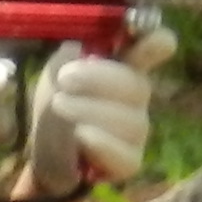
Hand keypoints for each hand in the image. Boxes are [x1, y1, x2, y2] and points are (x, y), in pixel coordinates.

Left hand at [25, 26, 174, 195]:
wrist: (45, 153)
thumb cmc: (57, 105)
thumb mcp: (54, 73)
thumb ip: (68, 57)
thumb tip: (79, 49)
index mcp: (123, 67)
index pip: (152, 50)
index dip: (157, 43)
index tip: (156, 39)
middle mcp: (136, 98)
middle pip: (137, 85)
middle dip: (98, 79)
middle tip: (64, 80)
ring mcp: (137, 131)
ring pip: (130, 121)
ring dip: (89, 111)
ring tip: (59, 106)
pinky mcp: (130, 162)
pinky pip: (126, 154)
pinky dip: (101, 143)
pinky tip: (80, 136)